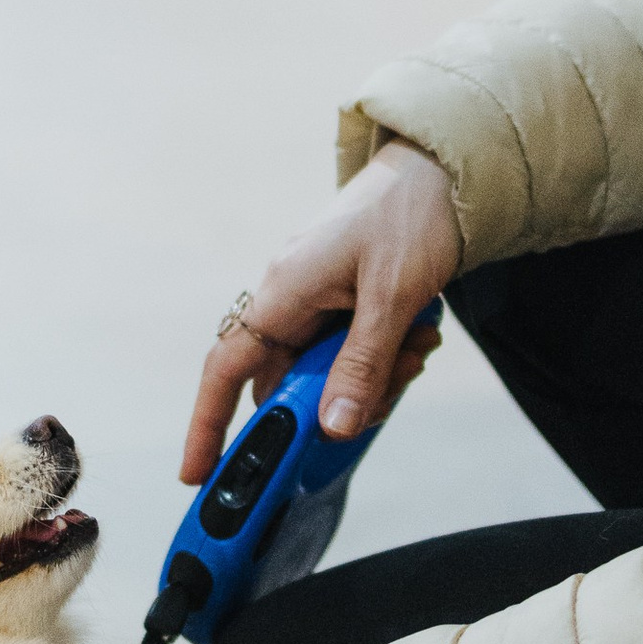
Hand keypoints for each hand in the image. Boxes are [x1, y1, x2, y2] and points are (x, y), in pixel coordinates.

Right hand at [184, 139, 460, 486]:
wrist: (444, 168)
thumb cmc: (410, 215)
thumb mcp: (392, 297)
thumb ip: (361, 365)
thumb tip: (331, 428)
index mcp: (283, 291)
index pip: (226, 369)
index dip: (207, 424)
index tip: (198, 475)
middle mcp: (290, 298)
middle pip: (290, 383)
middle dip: (338, 401)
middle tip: (396, 382)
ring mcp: (316, 299)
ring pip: (327, 373)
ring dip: (375, 375)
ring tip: (420, 344)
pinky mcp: (345, 300)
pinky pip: (351, 352)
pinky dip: (385, 357)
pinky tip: (421, 334)